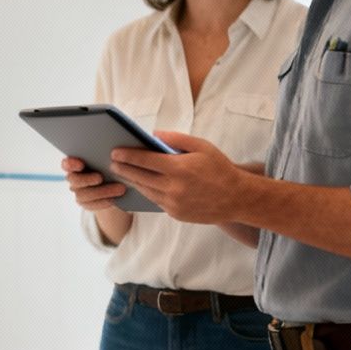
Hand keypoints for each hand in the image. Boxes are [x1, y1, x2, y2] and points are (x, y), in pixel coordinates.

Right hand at [62, 156, 128, 210]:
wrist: (115, 182)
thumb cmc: (110, 165)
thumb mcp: (107, 159)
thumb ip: (105, 155)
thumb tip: (115, 151)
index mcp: (75, 164)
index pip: (66, 164)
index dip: (70, 164)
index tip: (81, 164)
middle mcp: (74, 178)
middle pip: (74, 180)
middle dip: (87, 179)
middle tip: (100, 177)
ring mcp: (78, 191)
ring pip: (83, 194)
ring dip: (102, 192)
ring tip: (120, 188)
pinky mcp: (86, 203)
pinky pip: (91, 205)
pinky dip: (103, 202)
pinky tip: (114, 199)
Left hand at [108, 131, 258, 224]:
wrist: (237, 198)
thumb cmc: (219, 168)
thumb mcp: (201, 146)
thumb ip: (176, 138)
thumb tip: (153, 135)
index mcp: (178, 168)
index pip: (145, 160)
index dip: (127, 155)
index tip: (115, 152)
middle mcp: (173, 188)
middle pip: (140, 176)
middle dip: (124, 168)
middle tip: (113, 162)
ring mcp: (173, 203)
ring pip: (145, 190)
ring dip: (132, 181)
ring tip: (123, 172)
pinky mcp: (175, 214)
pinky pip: (155, 201)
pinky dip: (147, 191)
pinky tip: (141, 185)